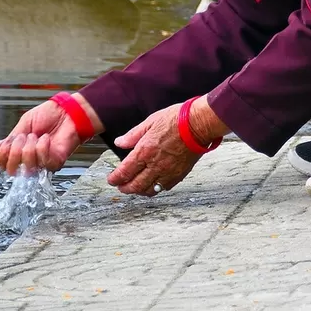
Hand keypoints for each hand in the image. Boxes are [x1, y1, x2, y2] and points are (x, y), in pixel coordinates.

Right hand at [0, 95, 99, 175]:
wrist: (66, 111)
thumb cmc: (47, 116)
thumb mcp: (24, 124)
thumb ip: (11, 138)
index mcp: (19, 152)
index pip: (2, 165)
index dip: (1, 156)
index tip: (6, 143)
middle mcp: (28, 161)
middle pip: (12, 171)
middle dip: (14, 152)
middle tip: (23, 137)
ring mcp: (42, 164)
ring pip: (27, 168)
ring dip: (29, 148)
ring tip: (35, 135)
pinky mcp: (55, 163)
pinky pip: (43, 162)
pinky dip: (42, 148)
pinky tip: (46, 138)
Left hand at [107, 98, 227, 196]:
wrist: (199, 124)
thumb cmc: (177, 120)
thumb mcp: (150, 122)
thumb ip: (133, 135)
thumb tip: (120, 142)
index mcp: (145, 151)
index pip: (125, 172)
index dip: (115, 178)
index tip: (111, 179)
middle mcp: (155, 165)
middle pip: (135, 185)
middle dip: (125, 188)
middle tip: (120, 187)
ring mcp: (168, 172)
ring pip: (150, 190)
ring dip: (139, 191)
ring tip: (135, 188)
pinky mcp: (179, 175)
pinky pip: (164, 188)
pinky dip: (156, 189)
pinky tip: (153, 184)